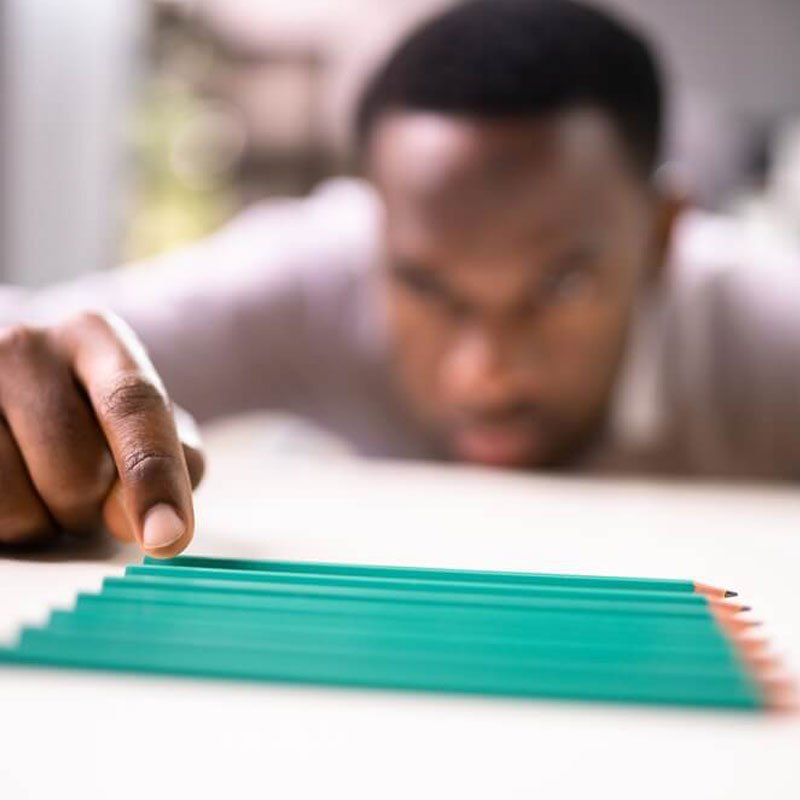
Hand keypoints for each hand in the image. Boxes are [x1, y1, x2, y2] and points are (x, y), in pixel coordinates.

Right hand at [0, 311, 203, 556]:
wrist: (13, 398)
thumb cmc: (94, 420)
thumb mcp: (148, 427)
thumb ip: (171, 465)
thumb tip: (149, 521)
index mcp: (96, 336)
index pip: (134, 405)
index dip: (154, 476)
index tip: (168, 538)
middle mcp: (25, 346)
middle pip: (78, 470)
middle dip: (92, 506)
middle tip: (84, 490)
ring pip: (17, 502)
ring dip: (43, 521)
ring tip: (39, 484)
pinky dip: (6, 525)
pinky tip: (12, 488)